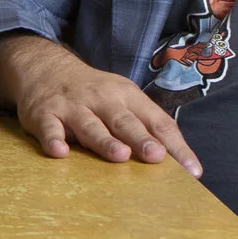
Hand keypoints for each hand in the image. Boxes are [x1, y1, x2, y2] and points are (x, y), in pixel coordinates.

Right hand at [0, 33, 200, 170]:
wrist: (46, 68)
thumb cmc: (94, 94)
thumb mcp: (122, 101)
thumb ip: (144, 127)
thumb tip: (177, 163)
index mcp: (129, 97)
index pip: (158, 122)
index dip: (176, 146)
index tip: (192, 171)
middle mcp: (103, 99)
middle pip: (125, 121)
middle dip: (142, 139)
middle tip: (157, 157)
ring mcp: (73, 106)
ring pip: (91, 125)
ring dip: (105, 140)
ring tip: (120, 156)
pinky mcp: (45, 114)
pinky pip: (49, 128)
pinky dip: (53, 139)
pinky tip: (59, 152)